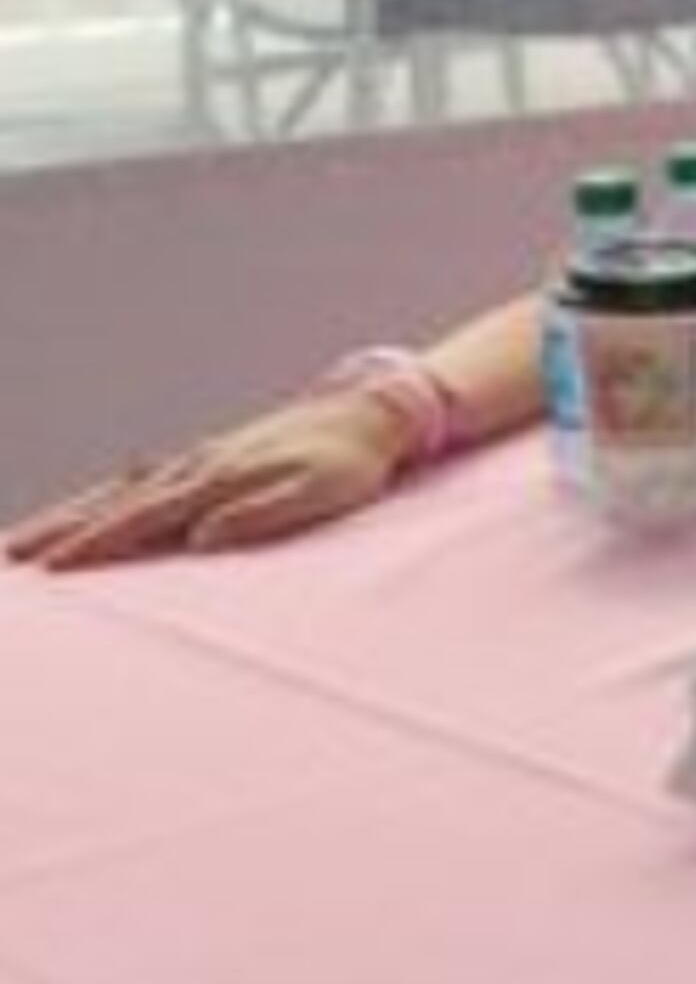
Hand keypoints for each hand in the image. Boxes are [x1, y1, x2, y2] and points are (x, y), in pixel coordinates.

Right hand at [4, 394, 408, 571]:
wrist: (371, 412)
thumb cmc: (351, 461)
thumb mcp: (319, 492)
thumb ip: (261, 514)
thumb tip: (202, 538)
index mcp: (213, 481)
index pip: (139, 520)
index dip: (92, 547)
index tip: (48, 571)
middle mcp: (193, 469)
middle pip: (109, 506)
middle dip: (54, 534)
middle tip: (5, 561)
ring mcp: (195, 462)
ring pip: (115, 493)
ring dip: (66, 517)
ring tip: (18, 543)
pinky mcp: (207, 460)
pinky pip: (139, 483)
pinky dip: (105, 497)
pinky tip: (87, 507)